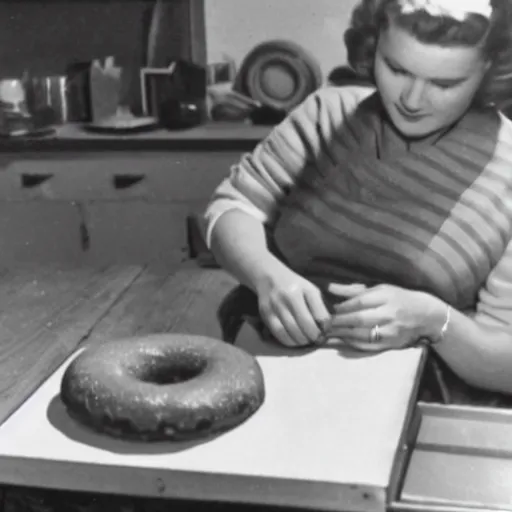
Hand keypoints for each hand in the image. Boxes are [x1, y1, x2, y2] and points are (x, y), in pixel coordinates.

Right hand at [256, 268, 332, 346]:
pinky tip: (294, 340)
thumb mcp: (310, 290)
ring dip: (302, 341)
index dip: (325, 327)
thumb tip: (326, 329)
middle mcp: (289, 296)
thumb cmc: (295, 286)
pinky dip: (289, 341)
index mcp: (305, 289)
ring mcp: (276, 305)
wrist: (270, 277)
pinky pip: (279, 333)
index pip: (320, 314)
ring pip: (292, 331)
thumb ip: (319, 307)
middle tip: (317, 340)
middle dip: (314, 336)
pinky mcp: (266, 314)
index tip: (326, 331)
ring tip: (307, 341)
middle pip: (305, 324)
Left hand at [325, 283, 443, 351]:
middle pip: (359, 319)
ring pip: (362, 334)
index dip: (342, 307)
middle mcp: (389, 313)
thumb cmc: (399, 299)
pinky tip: (342, 339)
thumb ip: (353, 290)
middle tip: (324, 323)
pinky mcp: (392, 344)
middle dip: (339, 322)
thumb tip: (330, 287)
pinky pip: (369, 345)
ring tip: (328, 332)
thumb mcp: (380, 289)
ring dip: (342, 334)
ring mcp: (391, 330)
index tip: (329, 309)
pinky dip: (353, 343)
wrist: (427, 316)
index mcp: (386, 296)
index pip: (360, 302)